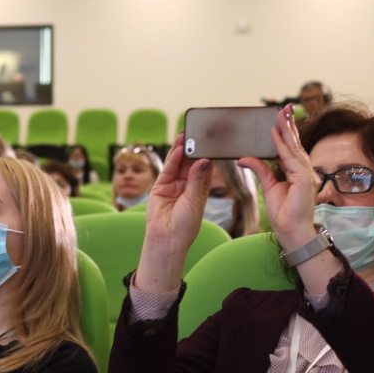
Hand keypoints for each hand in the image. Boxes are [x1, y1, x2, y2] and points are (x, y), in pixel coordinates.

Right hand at [134, 134, 213, 291]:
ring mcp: (173, 184)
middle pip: (191, 162)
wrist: (168, 239)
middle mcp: (186, 184)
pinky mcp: (160, 186)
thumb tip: (205, 160)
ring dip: (182, 149)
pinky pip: (168, 169)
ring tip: (187, 135)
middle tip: (199, 133)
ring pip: (178, 163)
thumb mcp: (195, 200)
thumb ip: (197, 179)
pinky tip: (178, 149)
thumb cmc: (186, 225)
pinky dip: (173, 158)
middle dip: (194, 148)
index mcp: (200, 189)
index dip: (207, 154)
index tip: (213, 141)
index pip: (204, 167)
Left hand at [238, 108, 317, 251]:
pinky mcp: (305, 180)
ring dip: (286, 130)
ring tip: (280, 114)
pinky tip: (276, 134)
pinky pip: (291, 159)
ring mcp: (307, 175)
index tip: (281, 116)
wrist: (292, 232)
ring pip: (294, 147)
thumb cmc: (284, 213)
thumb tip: (244, 158)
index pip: (291, 147)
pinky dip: (283, 146)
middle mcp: (304, 171)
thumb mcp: (268, 187)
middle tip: (284, 107)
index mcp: (297, 172)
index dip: (286, 131)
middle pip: (295, 143)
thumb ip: (260, 170)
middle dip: (289, 124)